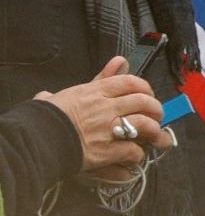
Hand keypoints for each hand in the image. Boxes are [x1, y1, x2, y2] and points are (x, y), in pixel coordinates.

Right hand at [35, 56, 170, 179]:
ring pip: (144, 124)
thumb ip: (101, 77)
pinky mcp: (106, 150)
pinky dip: (137, 154)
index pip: (131, 82)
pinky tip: (134, 155)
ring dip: (154, 131)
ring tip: (155, 136)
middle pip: (143, 102)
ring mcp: (107, 129)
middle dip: (156, 109)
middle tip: (157, 116)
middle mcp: (105, 108)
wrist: (36, 137)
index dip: (145, 88)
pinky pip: (133, 150)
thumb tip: (120, 60)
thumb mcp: (74, 91)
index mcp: (95, 92)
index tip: (148, 94)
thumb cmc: (49, 114)